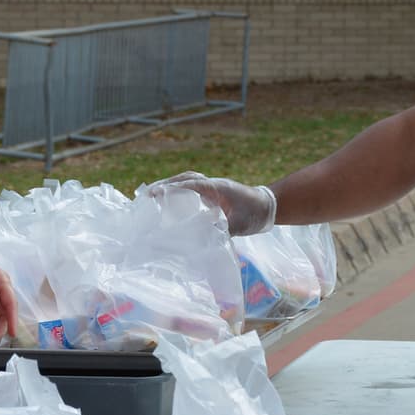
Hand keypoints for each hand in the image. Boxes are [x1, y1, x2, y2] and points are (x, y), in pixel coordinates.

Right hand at [150, 171, 276, 235]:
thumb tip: (204, 237)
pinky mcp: (211, 193)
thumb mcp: (242, 225)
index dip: (172, 188)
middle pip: (185, 178)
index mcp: (218, 188)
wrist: (269, 207)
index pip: (191, 184)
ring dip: (169, 185)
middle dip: (165, 184)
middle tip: (145, 194)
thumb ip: (224, 230)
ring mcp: (212, 187)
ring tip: (151, 195)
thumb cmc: (256, 214)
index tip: (155, 193)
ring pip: (187, 180)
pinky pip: (191, 187)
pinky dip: (177, 190)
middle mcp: (212, 184)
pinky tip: (167, 201)